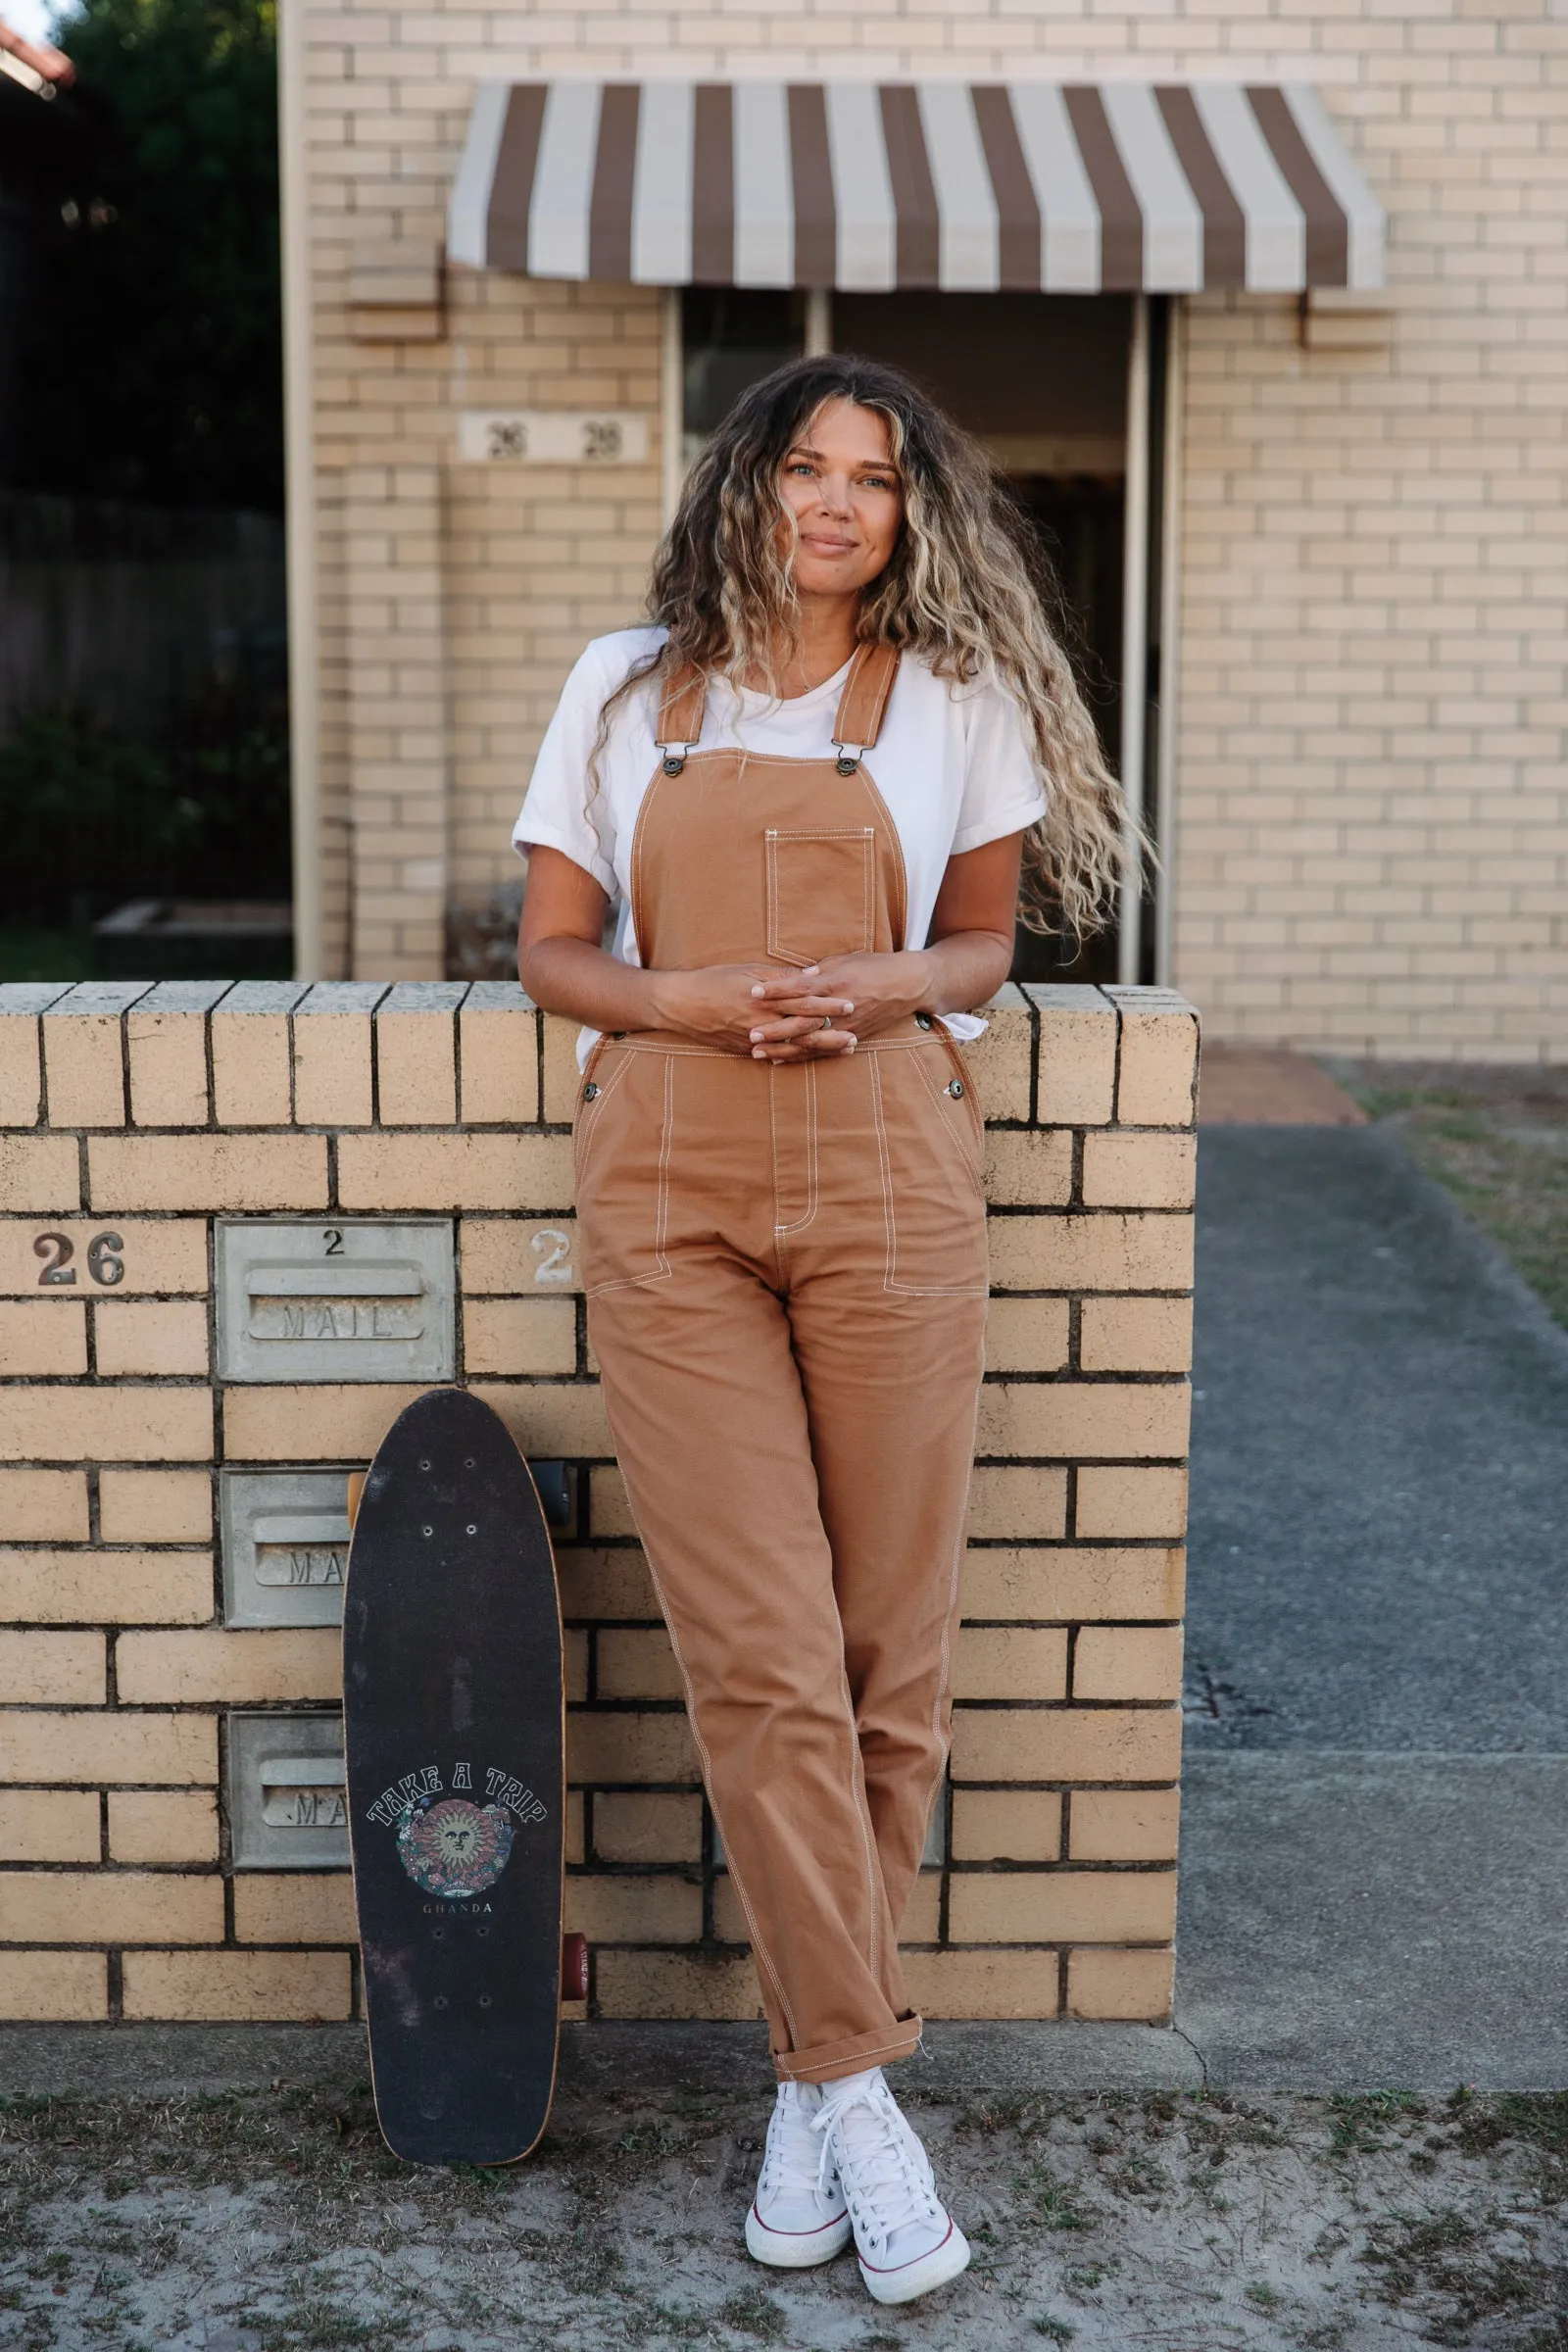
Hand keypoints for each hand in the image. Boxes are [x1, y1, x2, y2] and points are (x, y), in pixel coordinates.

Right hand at [649, 963, 857, 1061]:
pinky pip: (775, 1057)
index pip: (803, 1002)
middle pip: (804, 1030)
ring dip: (821, 1049)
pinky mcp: (745, 1051)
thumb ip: (780, 976)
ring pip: (794, 1048)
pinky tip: (813, 1059)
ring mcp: (753, 1040)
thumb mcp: (746, 971)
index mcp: (764, 999)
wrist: (680, 1005)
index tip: (850, 1004)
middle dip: (831, 1033)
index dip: (828, 1005)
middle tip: (856, 1034)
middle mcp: (761, 1022)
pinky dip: (797, 1058)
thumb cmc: (713, 981)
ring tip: (844, 1049)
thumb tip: (811, 975)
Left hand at [746, 952, 932, 1059]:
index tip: (753, 992)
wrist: (906, 986)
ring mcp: (845, 1026)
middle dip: (774, 1028)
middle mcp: (839, 1007)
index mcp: (836, 983)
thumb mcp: (844, 961)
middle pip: (801, 1019)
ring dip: (781, 1048)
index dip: (776, 990)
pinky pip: (821, 1050)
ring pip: (809, 1041)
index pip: (800, 988)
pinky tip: (779, 1060)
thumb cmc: (873, 967)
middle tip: (749, 1032)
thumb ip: (817, 972)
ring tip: (757, 1052)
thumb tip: (793, 977)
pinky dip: (800, 1057)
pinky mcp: (850, 1037)